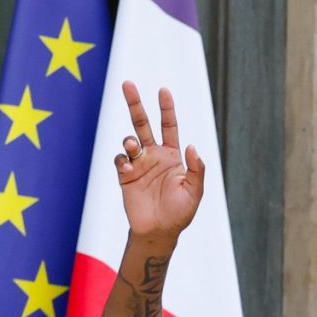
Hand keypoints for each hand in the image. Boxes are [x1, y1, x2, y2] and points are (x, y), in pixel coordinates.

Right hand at [114, 82, 204, 239]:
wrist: (159, 232)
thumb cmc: (180, 213)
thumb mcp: (194, 191)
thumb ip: (196, 170)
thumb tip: (194, 147)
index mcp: (172, 156)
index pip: (169, 126)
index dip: (166, 109)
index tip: (163, 90)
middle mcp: (154, 155)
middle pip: (143, 123)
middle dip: (135, 104)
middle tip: (128, 84)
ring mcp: (138, 164)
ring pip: (129, 139)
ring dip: (129, 139)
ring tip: (132, 145)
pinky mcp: (125, 175)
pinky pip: (119, 159)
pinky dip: (121, 159)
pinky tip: (127, 167)